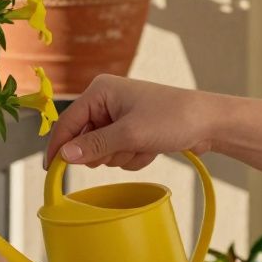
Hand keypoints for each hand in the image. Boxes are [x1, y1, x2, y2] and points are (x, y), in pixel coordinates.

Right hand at [46, 75, 221, 169]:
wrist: (211, 122)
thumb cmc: (174, 118)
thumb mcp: (130, 134)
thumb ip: (94, 145)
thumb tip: (64, 156)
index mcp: (100, 91)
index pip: (68, 122)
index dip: (58, 146)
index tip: (50, 170)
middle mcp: (106, 101)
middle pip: (85, 139)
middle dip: (105, 151)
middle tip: (125, 148)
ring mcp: (119, 116)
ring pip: (102, 150)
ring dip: (122, 155)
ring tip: (144, 146)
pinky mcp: (131, 129)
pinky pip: (119, 153)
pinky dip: (133, 156)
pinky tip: (151, 148)